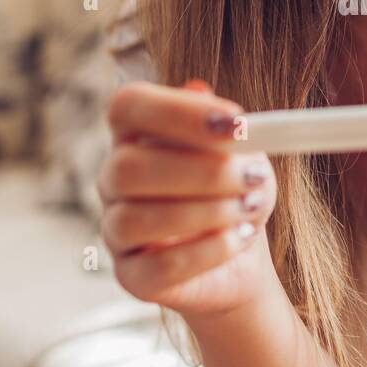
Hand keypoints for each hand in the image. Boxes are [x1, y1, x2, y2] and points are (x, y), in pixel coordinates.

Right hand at [98, 79, 278, 319]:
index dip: (177, 111)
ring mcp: (115, 230)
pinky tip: (239, 239)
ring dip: (207, 212)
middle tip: (252, 178)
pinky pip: (158, 266)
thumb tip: (197, 91)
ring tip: (248, 208)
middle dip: (201, 172)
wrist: (241, 254)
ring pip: (137, 219)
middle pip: (128, 167)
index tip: (236, 123)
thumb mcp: (244, 153)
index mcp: (134, 135)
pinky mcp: (131, 276)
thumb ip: (222, 126)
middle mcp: (114, 179)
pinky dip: (208, 250)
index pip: (128, 106)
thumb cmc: (236, 191)